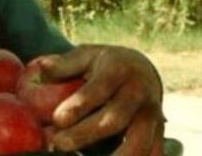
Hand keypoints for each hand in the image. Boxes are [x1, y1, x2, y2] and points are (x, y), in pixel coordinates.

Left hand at [39, 44, 164, 155]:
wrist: (142, 69)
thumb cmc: (103, 64)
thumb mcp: (86, 55)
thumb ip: (65, 63)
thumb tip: (43, 66)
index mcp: (118, 71)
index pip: (99, 89)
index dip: (79, 105)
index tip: (57, 119)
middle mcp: (139, 93)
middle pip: (115, 119)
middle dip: (85, 134)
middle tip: (59, 144)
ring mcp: (152, 116)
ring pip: (139, 143)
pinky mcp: (159, 134)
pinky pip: (153, 153)